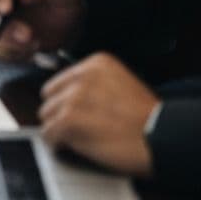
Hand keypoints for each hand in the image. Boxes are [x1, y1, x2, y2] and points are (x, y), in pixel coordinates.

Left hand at [39, 53, 157, 177]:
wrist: (162, 137)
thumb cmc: (149, 118)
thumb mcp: (123, 83)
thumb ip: (96, 83)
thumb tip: (73, 96)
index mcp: (96, 63)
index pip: (62, 79)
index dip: (66, 98)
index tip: (72, 110)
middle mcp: (82, 76)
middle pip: (51, 95)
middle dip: (58, 111)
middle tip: (71, 126)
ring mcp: (73, 96)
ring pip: (47, 114)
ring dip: (56, 127)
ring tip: (71, 137)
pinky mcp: (69, 118)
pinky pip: (48, 132)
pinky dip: (54, 141)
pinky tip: (65, 145)